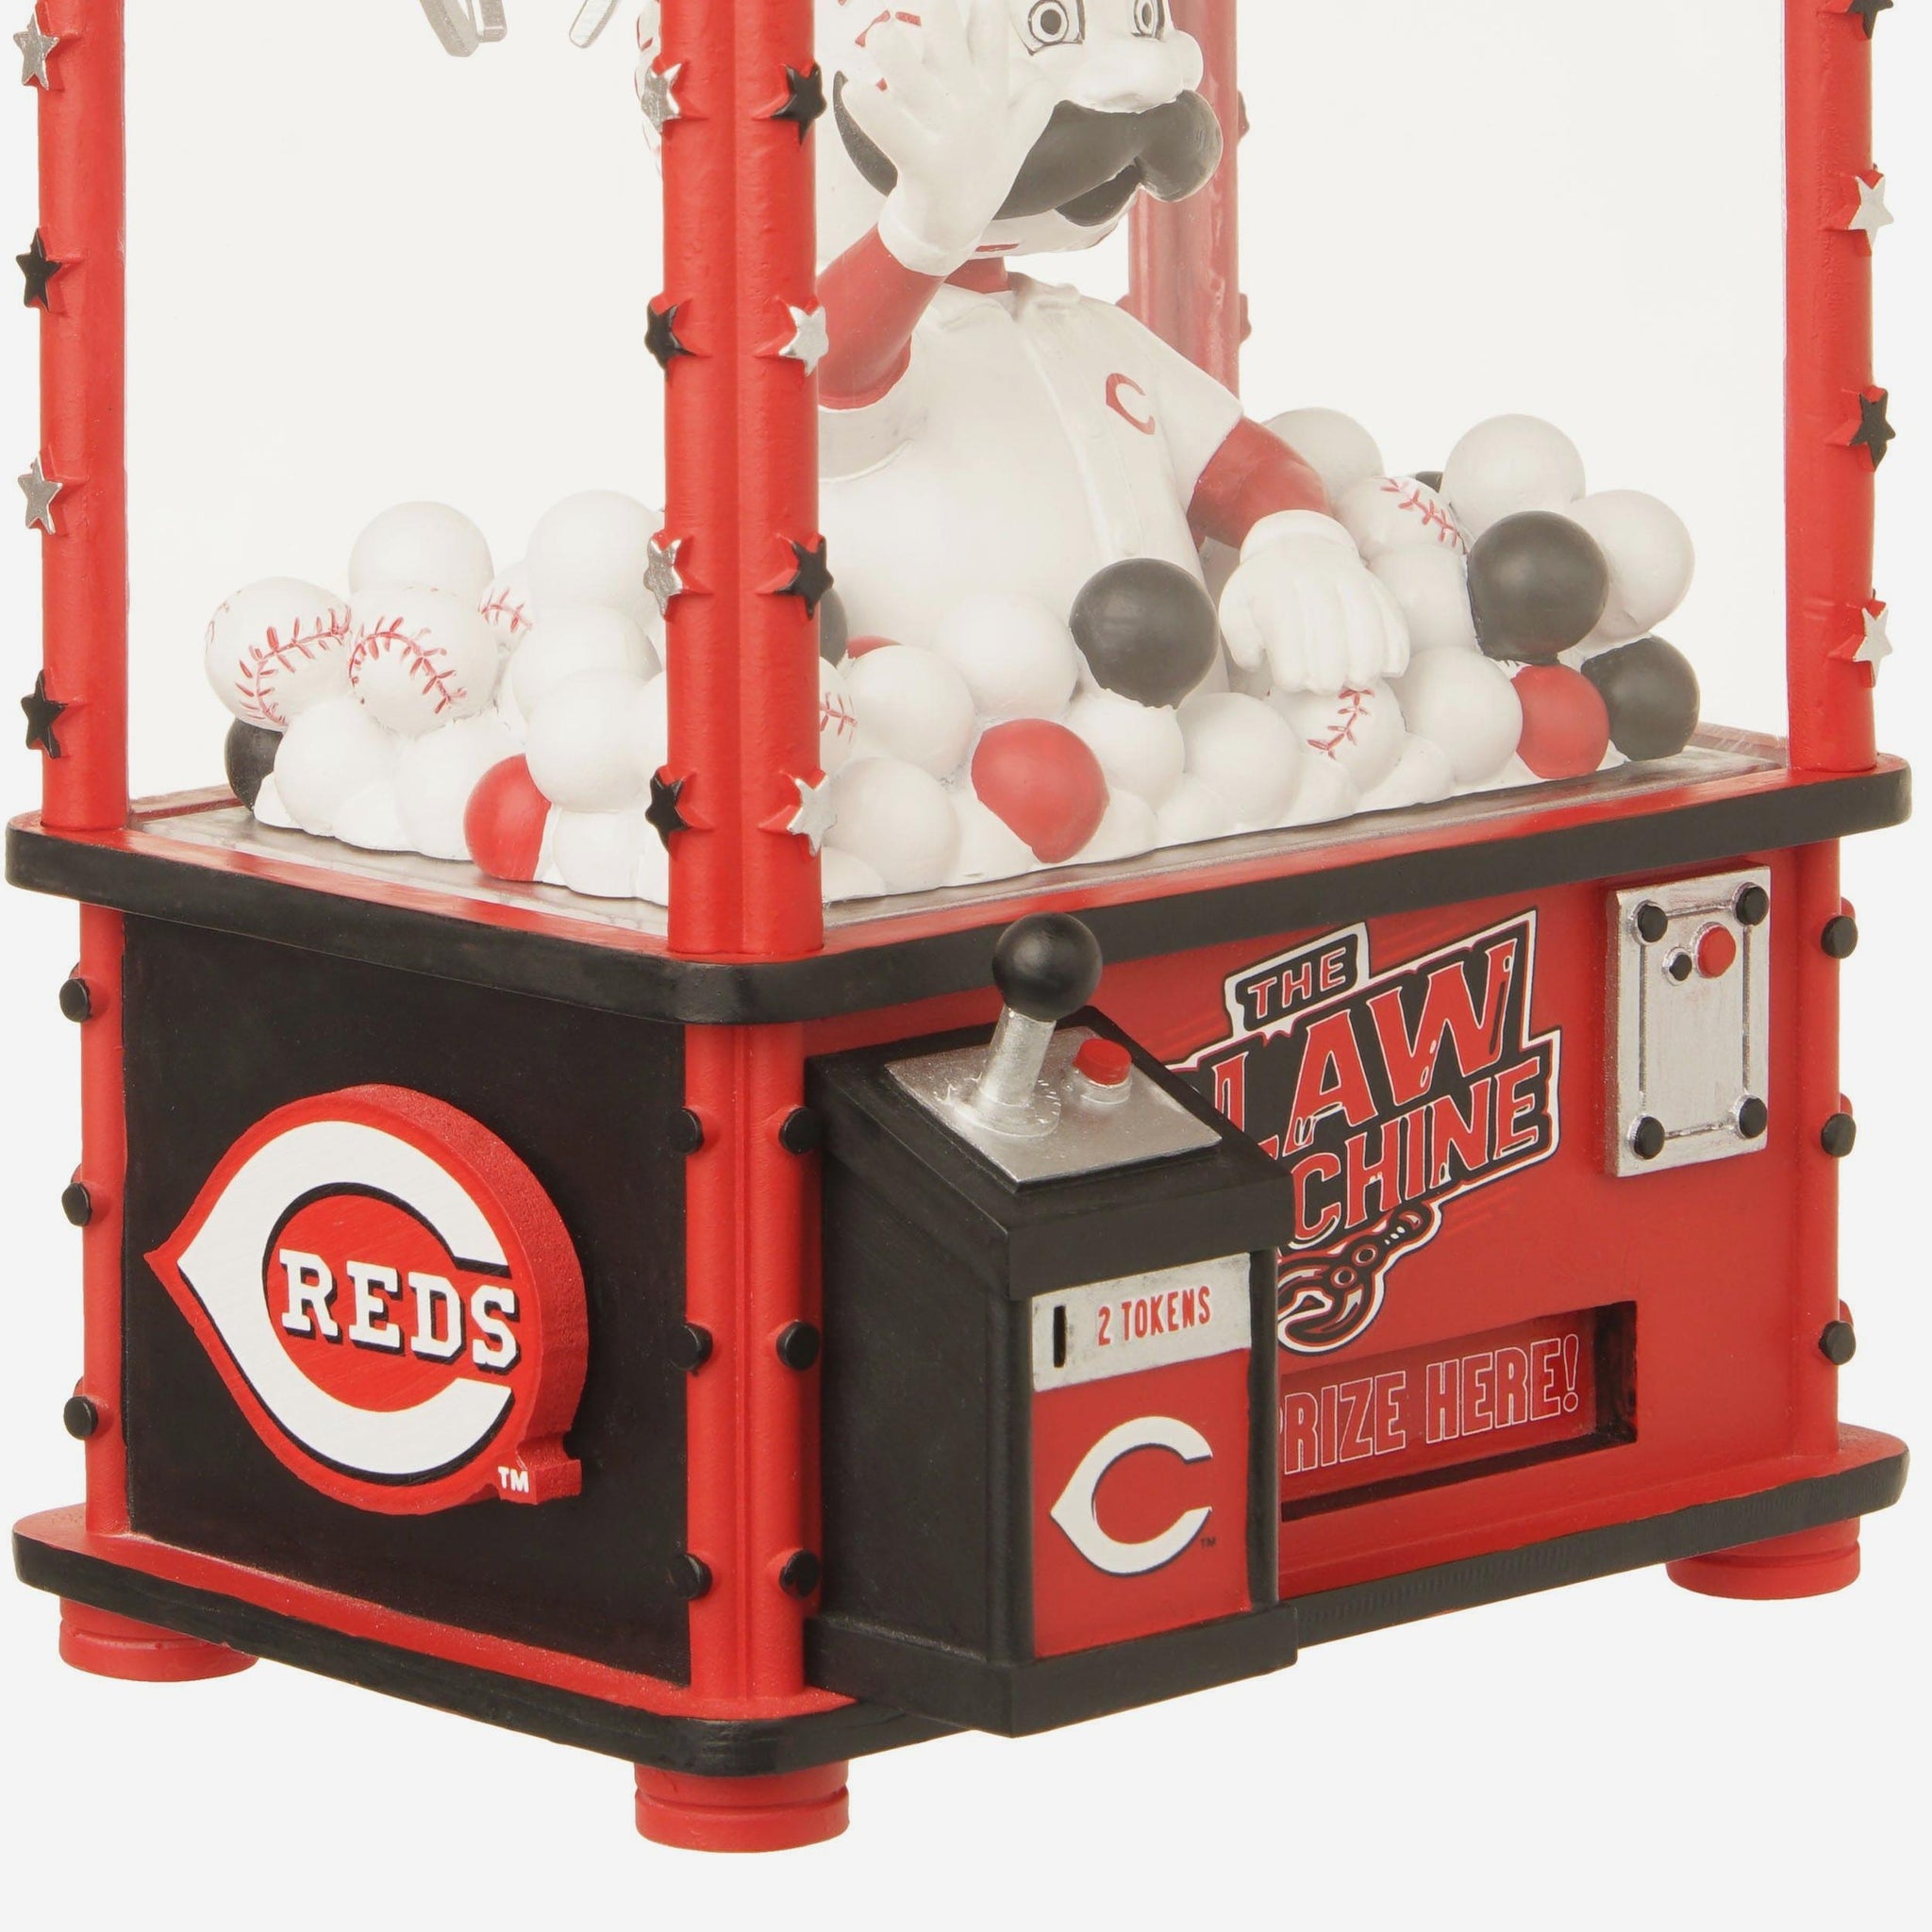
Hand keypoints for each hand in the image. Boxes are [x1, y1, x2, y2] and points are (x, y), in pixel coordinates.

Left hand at [842, 0, 1057, 276]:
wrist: (955, 231)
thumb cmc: (979, 173)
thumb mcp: (1017, 136)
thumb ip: (1032, 101)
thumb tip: (1044, 74)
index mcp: (990, 93)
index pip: (989, 32)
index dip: (981, 5)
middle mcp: (969, 108)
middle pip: (950, 43)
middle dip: (936, 11)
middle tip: (924, 1)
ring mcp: (947, 138)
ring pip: (919, 82)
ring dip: (895, 53)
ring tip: (880, 36)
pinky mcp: (923, 169)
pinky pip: (898, 136)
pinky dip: (875, 114)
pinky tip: (856, 92)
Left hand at [1220, 513, 1411, 694]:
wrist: (1298, 543)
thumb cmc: (1264, 589)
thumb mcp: (1236, 608)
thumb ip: (1241, 642)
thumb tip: (1257, 663)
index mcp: (1277, 594)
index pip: (1289, 650)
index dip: (1292, 676)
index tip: (1290, 679)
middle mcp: (1317, 586)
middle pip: (1331, 648)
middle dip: (1327, 678)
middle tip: (1324, 684)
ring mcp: (1352, 583)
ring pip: (1368, 634)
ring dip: (1364, 667)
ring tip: (1357, 680)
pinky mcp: (1377, 588)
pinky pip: (1393, 620)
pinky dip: (1395, 649)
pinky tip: (1389, 668)